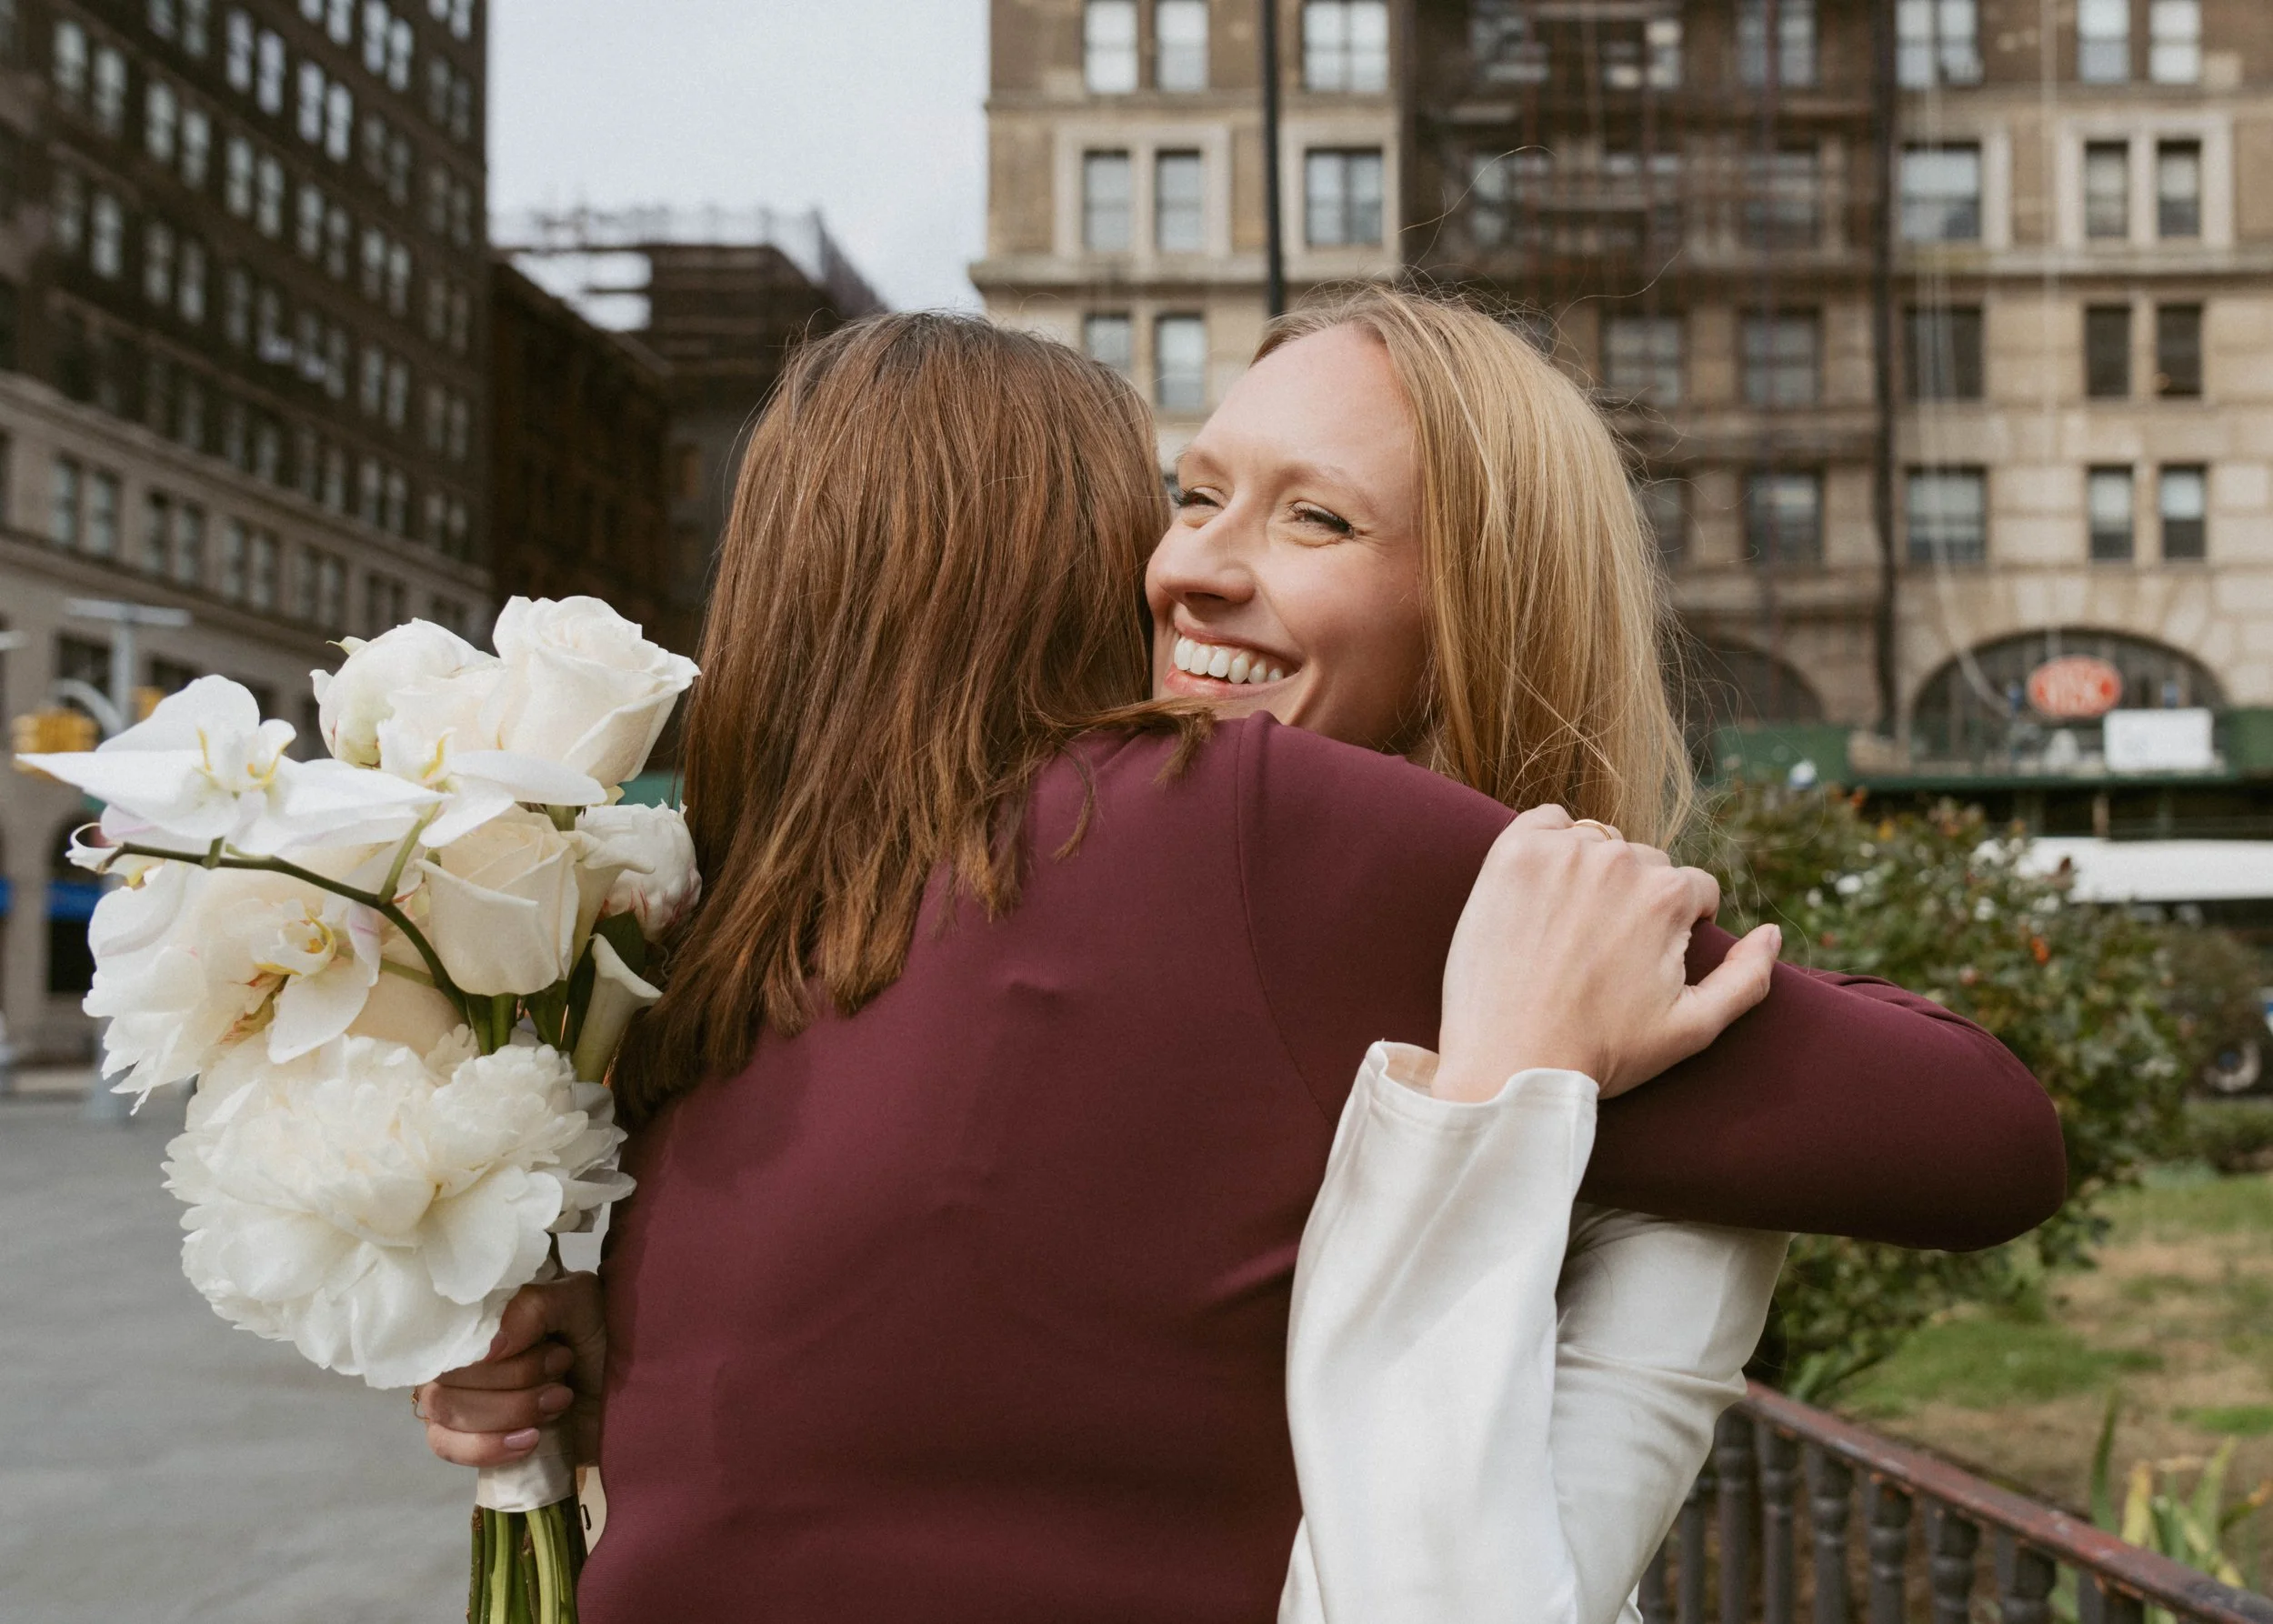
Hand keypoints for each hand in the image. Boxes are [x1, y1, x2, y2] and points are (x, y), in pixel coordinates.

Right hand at [414, 1273, 605, 1470]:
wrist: (622, 1390)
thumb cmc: (593, 1335)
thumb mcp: (579, 1301)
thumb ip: (535, 1307)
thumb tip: (490, 1348)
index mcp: (472, 1314)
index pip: (448, 1332)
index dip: (497, 1350)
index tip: (557, 1351)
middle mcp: (452, 1352)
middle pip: (449, 1377)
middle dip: (516, 1381)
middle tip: (564, 1372)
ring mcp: (453, 1395)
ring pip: (447, 1412)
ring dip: (509, 1411)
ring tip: (560, 1399)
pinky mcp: (464, 1435)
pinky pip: (447, 1446)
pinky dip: (486, 1447)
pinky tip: (529, 1440)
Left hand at [1434, 806, 1780, 1102]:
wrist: (1508, 1062)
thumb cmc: (1601, 1053)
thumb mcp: (1692, 1029)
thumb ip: (1747, 979)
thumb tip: (1772, 933)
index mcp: (1668, 895)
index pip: (1693, 890)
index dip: (1676, 929)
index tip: (1641, 962)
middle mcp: (1619, 860)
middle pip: (1647, 865)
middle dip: (1635, 901)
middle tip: (1600, 954)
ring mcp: (1561, 852)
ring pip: (1599, 843)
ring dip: (1593, 873)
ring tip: (1567, 930)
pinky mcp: (1512, 853)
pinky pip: (1544, 822)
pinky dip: (1549, 844)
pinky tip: (1540, 892)